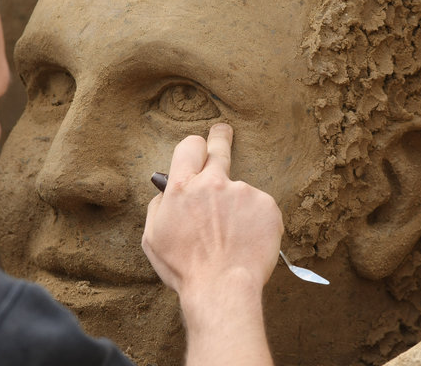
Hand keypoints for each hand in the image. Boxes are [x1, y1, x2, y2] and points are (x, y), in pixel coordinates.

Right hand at [142, 123, 281, 365]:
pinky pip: (259, 207)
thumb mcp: (153, 237)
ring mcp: (243, 192)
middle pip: (219, 147)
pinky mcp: (267, 205)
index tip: (200, 146)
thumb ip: (159, 205)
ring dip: (236, 205)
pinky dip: (255, 220)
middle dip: (220, 136)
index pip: (189, 147)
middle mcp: (213, 183)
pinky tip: (247, 240)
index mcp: (182, 188)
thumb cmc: (185, 268)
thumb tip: (167, 190)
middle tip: (223, 131)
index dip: (194, 146)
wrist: (222, 288)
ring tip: (232, 237)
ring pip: (239, 189)